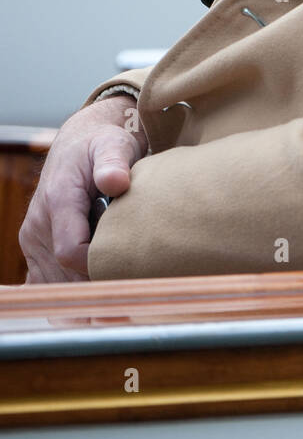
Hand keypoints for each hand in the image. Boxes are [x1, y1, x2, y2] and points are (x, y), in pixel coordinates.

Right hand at [20, 96, 146, 282]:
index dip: (100, 266)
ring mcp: (33, 241)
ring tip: (120, 294)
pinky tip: (97, 296)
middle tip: (133, 292)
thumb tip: (115, 181)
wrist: (80, 143)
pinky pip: (45, 284)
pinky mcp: (35, 250)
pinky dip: (69, 295)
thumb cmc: (102, 145)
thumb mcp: (112, 144)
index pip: (71, 253)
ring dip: (85, 296)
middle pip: (63, 277)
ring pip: (55, 286)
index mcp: (57, 201)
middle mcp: (38, 225)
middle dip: (97, 288)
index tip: (130, 267)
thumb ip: (113, 162)